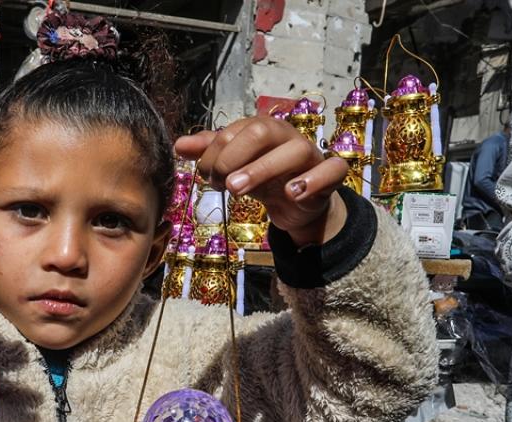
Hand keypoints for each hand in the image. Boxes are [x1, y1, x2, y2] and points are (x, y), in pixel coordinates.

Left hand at [175, 117, 348, 246]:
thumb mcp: (235, 167)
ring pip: (295, 150)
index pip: (234, 131)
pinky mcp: (330, 175)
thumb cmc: (265, 178)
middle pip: (263, 131)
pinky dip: (312, 180)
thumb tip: (179, 146)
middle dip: (234, 157)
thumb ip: (210, 154)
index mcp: (261, 130)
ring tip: (238, 189)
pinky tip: (291, 193)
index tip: (206, 177)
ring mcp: (310, 154)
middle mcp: (286, 136)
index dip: (214, 153)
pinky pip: (331, 170)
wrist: (298, 202)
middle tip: (220, 183)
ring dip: (263, 169)